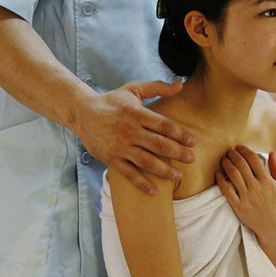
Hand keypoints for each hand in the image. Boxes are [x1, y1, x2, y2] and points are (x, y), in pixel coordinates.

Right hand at [77, 80, 195, 194]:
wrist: (82, 113)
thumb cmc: (111, 101)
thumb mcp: (133, 90)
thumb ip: (157, 87)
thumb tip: (180, 85)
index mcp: (136, 114)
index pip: (164, 125)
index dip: (181, 134)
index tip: (193, 142)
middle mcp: (129, 131)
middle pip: (159, 144)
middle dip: (178, 153)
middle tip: (191, 159)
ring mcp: (120, 147)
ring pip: (147, 161)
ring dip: (165, 170)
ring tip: (179, 175)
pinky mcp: (111, 159)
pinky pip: (129, 174)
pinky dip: (142, 184)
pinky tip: (156, 191)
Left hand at [216, 146, 275, 237]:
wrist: (271, 226)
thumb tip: (271, 153)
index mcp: (267, 181)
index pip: (254, 160)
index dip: (244, 150)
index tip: (239, 147)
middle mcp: (256, 188)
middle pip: (241, 165)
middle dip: (233, 155)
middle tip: (229, 152)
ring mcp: (247, 197)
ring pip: (233, 175)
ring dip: (226, 164)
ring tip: (224, 160)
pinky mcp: (238, 206)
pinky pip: (226, 191)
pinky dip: (221, 181)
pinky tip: (218, 174)